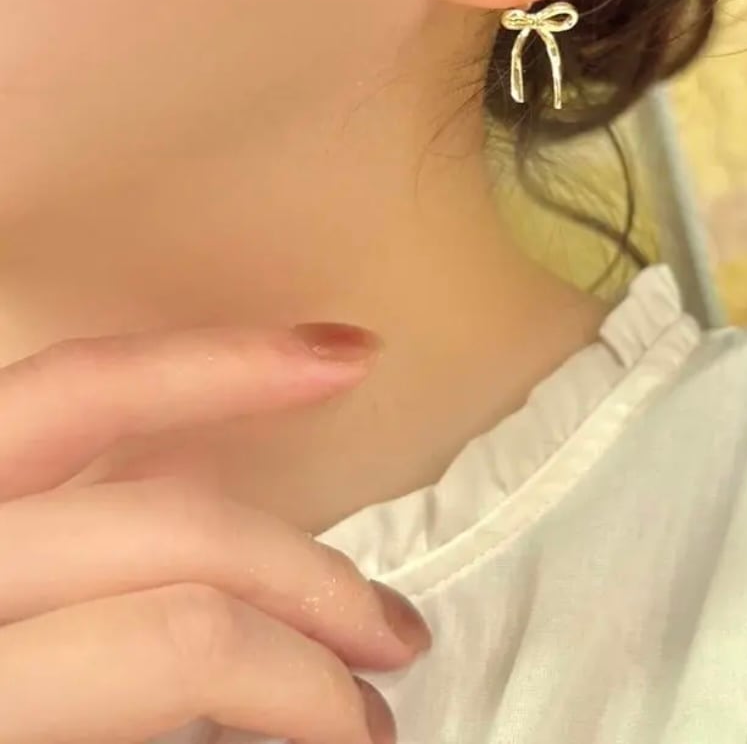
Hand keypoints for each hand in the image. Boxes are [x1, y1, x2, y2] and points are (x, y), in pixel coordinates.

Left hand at [0, 323, 426, 743]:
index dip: (296, 685)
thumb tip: (276, 716)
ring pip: (90, 386)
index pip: (175, 647)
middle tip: (389, 634)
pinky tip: (240, 348)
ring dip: (243, 363)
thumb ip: (139, 730)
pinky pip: (51, 386)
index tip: (360, 727)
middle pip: (172, 524)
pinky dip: (154, 356)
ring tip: (351, 359)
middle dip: (307, 576)